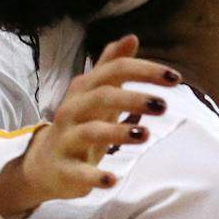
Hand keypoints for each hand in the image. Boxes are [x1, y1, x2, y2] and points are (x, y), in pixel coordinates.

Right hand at [0, 36, 176, 218]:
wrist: (42, 165)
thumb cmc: (78, 126)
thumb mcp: (94, 95)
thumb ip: (111, 67)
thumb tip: (131, 38)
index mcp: (84, 91)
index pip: (114, 71)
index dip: (145, 71)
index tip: (175, 78)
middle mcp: (73, 110)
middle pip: (101, 96)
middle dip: (133, 98)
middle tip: (163, 106)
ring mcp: (67, 140)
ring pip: (91, 131)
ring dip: (118, 132)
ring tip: (146, 135)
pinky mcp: (66, 170)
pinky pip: (80, 172)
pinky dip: (96, 176)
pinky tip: (113, 180)